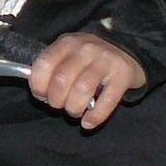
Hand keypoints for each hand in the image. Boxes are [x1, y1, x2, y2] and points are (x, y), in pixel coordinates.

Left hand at [28, 32, 145, 129]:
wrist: (127, 52)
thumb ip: (53, 68)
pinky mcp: (123, 75)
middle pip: (62, 80)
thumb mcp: (69, 53)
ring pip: (82, 89)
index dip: (38, 85)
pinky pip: (107, 100)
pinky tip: (87, 123)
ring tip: (73, 111)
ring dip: (73, 108)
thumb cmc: (89, 58)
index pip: (44, 64)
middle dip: (56, 100)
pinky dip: (95, 116)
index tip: (41, 96)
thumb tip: (39, 93)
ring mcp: (105, 61)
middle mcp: (85, 49)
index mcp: (67, 43)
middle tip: (59, 105)